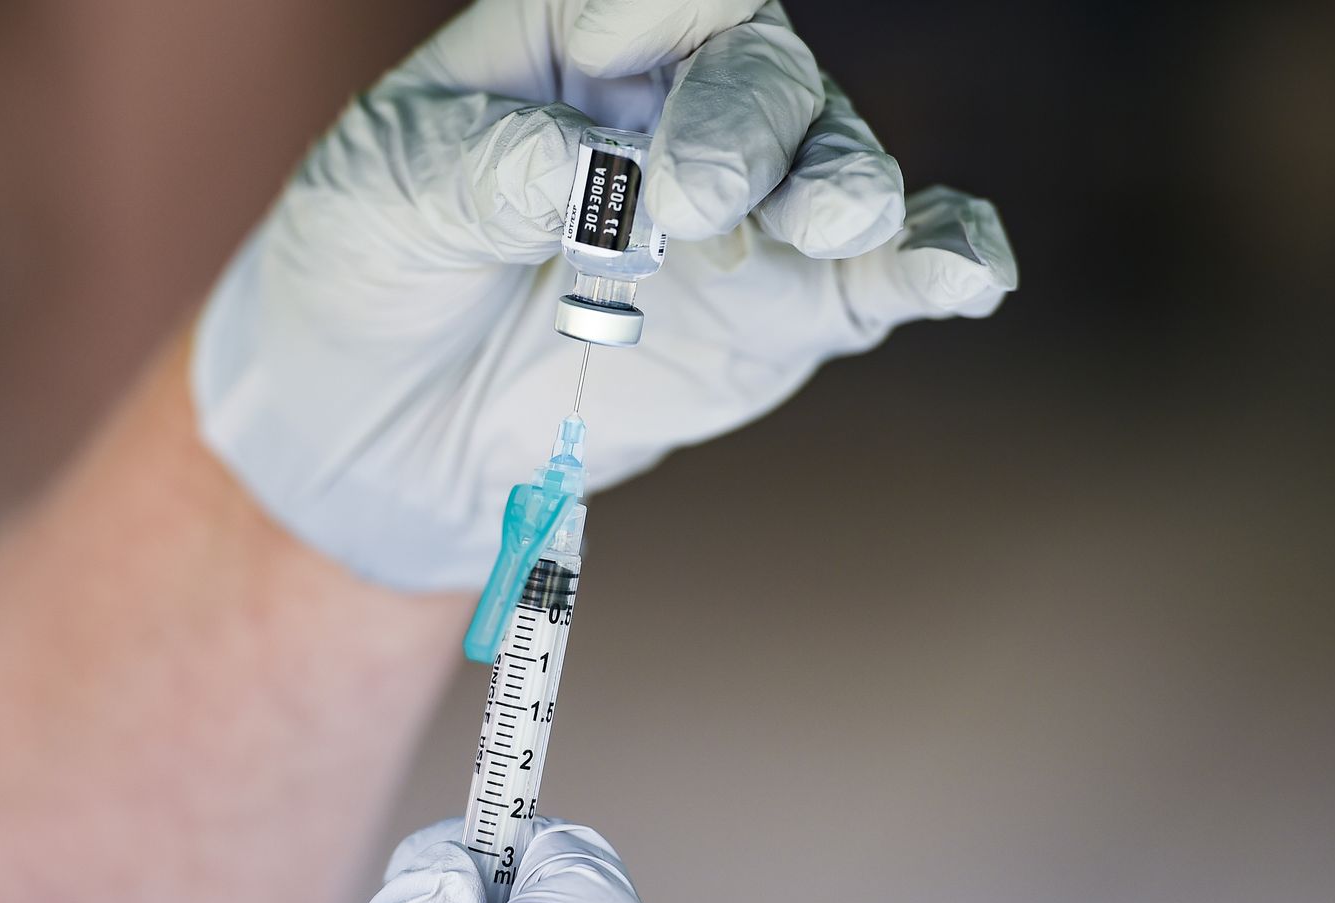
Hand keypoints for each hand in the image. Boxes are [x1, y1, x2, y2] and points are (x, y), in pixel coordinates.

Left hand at [194, 0, 1016, 589]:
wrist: (371, 429)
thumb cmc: (367, 266)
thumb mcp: (381, 193)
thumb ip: (485, 169)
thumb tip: (596, 175)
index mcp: (576, 39)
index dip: (664, 14)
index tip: (612, 70)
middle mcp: (676, 109)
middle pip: (762, 73)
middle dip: (744, 129)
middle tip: (689, 206)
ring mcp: (741, 216)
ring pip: (836, 166)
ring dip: (846, 190)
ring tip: (828, 227)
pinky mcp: (777, 318)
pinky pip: (875, 281)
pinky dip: (933, 267)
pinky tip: (967, 275)